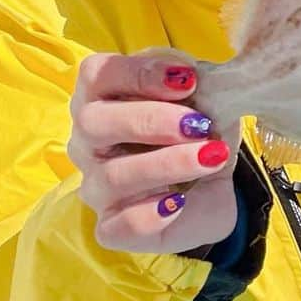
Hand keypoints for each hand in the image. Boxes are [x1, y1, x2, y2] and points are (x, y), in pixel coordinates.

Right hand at [68, 51, 237, 255]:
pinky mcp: (111, 227)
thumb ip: (199, 85)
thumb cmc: (196, 133)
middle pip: (92, 122)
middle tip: (198, 124)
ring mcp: (95, 186)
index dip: (138, 72)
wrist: (212, 189)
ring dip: (168, 163)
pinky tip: (183, 200)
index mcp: (103, 97)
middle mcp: (88, 141)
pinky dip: (156, 212)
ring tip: (210, 157)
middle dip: (150, 119)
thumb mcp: (205, 102)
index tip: (188, 80)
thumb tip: (204, 79)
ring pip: (113, 175)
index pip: (96, 74)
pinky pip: (124, 224)